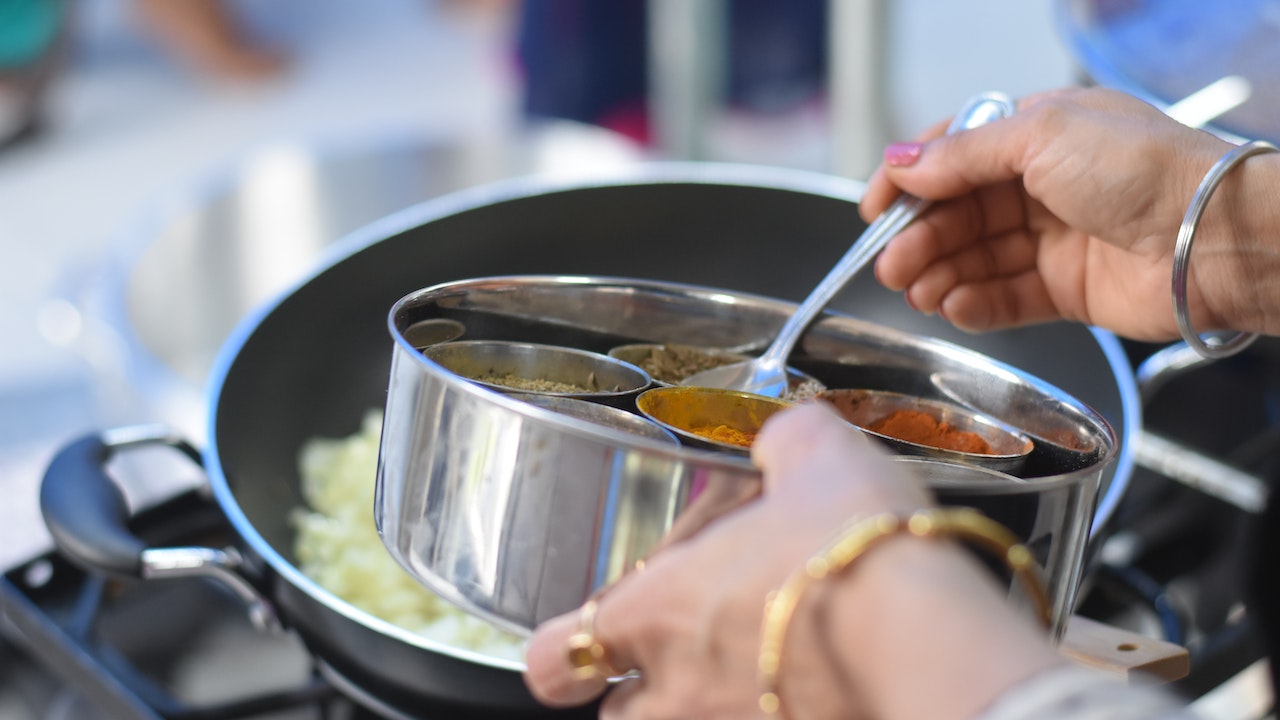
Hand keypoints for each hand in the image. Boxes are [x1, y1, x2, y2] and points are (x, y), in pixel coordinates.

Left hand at [522, 402, 930, 718]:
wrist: (932, 638)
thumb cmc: (859, 549)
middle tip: (683, 651)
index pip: (551, 657)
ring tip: (753, 671)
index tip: (575, 641)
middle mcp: (681, 693)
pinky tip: (817, 685)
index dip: (559, 649)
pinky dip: (780, 713)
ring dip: (705, 706)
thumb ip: (782, 443)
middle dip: (640, 688)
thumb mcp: (814, 454)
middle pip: (616, 717)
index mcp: (658, 612)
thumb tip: (784, 441)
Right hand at [862, 87, 1273, 340]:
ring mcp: (1055, 238)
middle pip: (959, 213)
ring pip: (976, 258)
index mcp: (1039, 133)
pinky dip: (975, 304)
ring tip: (914, 290)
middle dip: (920, 238)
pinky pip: (1006, 298)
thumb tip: (901, 163)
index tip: (873, 209)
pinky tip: (952, 306)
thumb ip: (962, 156)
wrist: (1212, 237)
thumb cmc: (1146, 169)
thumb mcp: (1040, 136)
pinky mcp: (1067, 289)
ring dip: (939, 273)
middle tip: (889, 263)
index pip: (955, 156)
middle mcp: (1044, 184)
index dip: (910, 182)